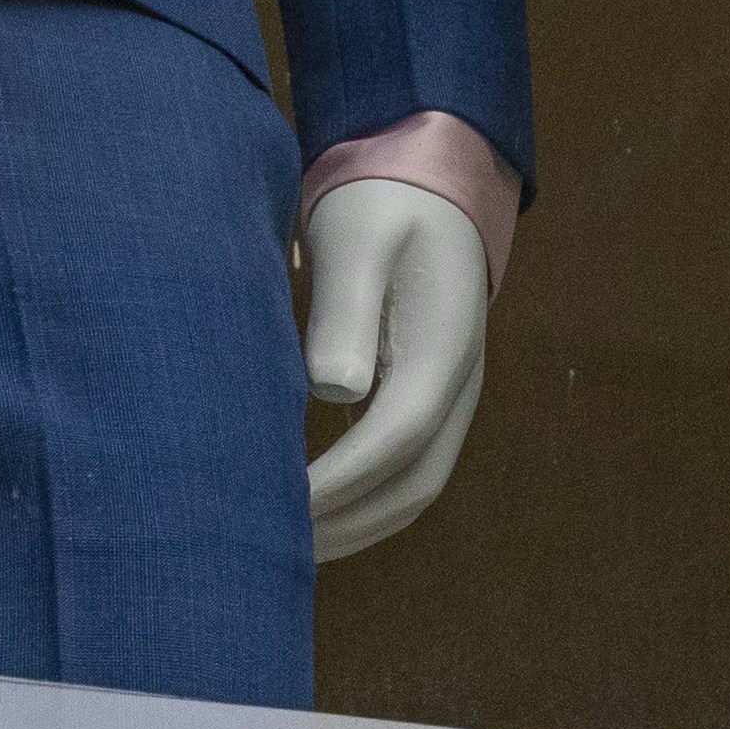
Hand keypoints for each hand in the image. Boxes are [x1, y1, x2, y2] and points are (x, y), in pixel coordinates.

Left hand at [301, 177, 488, 559]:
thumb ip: (344, 312)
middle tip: (271, 548)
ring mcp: (451, 399)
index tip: (274, 506)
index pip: (393, 440)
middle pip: (412, 486)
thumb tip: (332, 389)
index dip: (337, 483)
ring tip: (287, 548)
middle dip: (345, 524)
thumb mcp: (356, 239)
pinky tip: (310, 513)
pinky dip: (362, 504)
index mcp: (442, 350)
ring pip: (414, 490)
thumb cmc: (381, 202)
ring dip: (355, 526)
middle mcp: (459, 387)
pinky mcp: (429, 401)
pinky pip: (405, 471)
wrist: (429, 180)